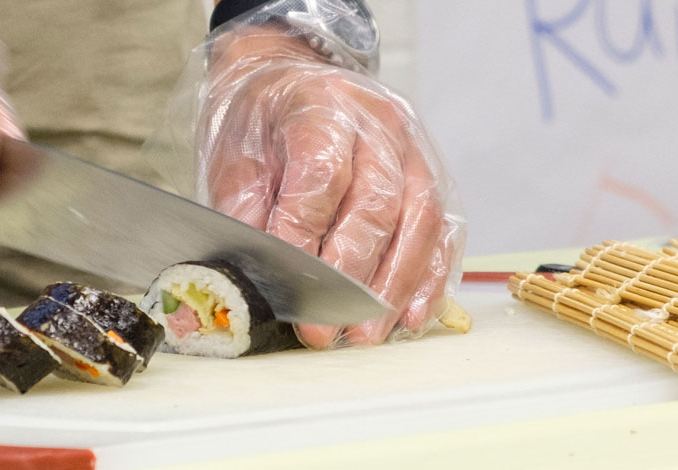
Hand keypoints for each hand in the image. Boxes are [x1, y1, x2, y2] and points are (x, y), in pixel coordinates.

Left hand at [201, 26, 462, 346]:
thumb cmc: (262, 124)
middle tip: (323, 327)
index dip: (305, 234)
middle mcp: (379, 124)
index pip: (322, 176)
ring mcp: (416, 150)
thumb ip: (244, 210)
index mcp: (322, 105)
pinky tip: (411, 317)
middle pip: (377, 204)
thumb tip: (255, 273)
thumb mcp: (234, 156)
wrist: (293, 79)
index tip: (287, 283)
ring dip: (394, 287)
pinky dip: (430, 279)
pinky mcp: (434, 177)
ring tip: (366, 335)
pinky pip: (443, 232)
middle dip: (349, 275)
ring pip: (419, 222)